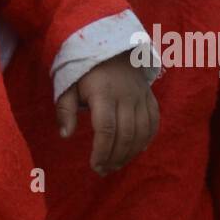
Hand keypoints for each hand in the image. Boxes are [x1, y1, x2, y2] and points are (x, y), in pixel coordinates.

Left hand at [55, 52, 159, 174]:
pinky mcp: (150, 98)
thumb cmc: (85, 72)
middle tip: (103, 170)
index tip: (94, 165)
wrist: (112, 49)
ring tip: (116, 164)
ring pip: (141, 132)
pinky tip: (135, 151)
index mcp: (103, 93)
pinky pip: (153, 124)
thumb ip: (65, 110)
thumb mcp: (68, 85)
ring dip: (130, 154)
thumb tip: (65, 135)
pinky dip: (146, 141)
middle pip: (125, 134)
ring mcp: (140, 97)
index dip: (102, 151)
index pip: (106, 128)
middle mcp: (125, 96)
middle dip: (114, 157)